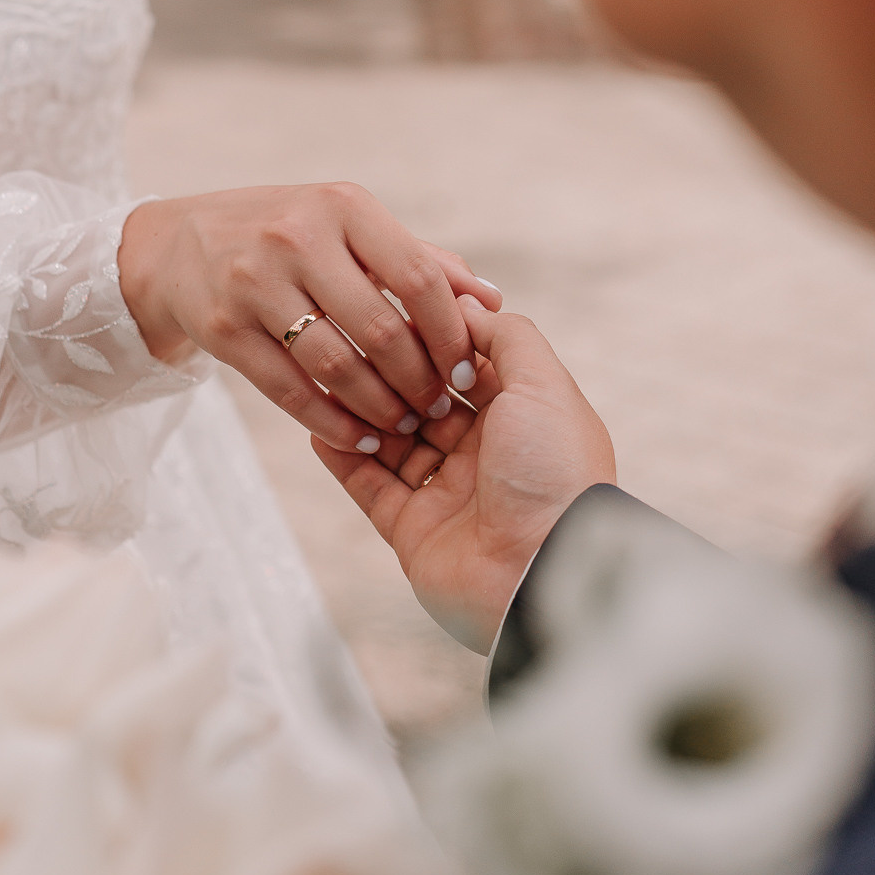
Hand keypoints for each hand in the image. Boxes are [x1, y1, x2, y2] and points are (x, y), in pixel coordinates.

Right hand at [118, 184, 501, 452]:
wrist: (175, 245)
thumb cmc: (288, 236)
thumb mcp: (350, 227)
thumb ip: (422, 262)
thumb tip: (491, 302)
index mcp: (344, 207)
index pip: (418, 277)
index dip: (450, 333)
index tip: (468, 372)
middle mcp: (298, 236)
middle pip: (380, 328)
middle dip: (418, 380)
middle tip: (437, 410)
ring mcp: (253, 282)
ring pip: (334, 365)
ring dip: (377, 408)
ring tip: (403, 428)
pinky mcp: (221, 327)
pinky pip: (288, 389)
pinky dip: (330, 423)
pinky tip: (358, 439)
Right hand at [313, 296, 615, 652]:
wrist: (546, 572)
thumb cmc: (555, 472)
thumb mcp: (543, 384)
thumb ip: (508, 336)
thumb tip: (467, 302)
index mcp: (520, 417)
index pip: (465, 366)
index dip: (433, 340)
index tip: (395, 312)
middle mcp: (485, 453)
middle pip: (424, 401)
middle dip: (393, 374)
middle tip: (355, 344)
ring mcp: (449, 493)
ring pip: (393, 441)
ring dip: (364, 412)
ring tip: (328, 379)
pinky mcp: (415, 532)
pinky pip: (371, 488)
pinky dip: (346, 458)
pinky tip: (319, 428)